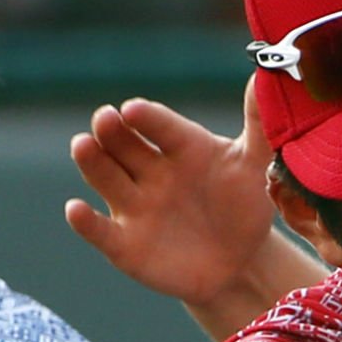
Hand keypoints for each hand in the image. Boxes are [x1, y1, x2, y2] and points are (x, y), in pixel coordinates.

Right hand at [65, 81, 324, 341]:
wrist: (242, 263)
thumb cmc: (246, 207)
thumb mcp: (257, 169)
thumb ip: (259, 129)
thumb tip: (265, 79)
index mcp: (181, 146)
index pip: (159, 124)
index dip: (146, 117)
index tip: (133, 110)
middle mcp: (149, 169)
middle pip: (121, 143)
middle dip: (110, 130)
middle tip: (106, 119)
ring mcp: (134, 204)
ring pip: (104, 176)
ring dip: (91, 161)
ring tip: (83, 145)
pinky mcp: (124, 242)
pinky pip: (100, 230)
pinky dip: (85, 221)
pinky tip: (77, 210)